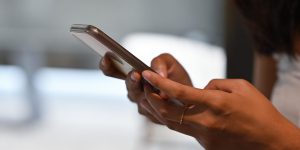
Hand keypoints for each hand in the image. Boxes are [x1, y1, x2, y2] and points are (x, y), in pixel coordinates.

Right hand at [99, 53, 191, 123]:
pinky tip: (164, 99)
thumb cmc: (176, 78)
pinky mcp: (151, 114)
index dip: (106, 65)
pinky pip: (149, 109)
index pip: (113, 70)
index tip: (107, 56)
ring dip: (144, 92)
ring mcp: (141, 102)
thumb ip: (160, 62)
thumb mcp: (169, 63)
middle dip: (131, 80)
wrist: (190, 97)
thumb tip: (156, 74)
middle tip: (135, 74)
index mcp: (134, 74)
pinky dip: (156, 103)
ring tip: (152, 87)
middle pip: (127, 85)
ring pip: (138, 98)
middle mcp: (134, 89)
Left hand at [142, 70, 299, 149]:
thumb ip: (215, 84)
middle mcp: (205, 121)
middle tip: (146, 89)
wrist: (271, 143)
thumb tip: (201, 88)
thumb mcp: (241, 87)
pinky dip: (179, 120)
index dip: (159, 83)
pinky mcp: (206, 145)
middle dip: (151, 100)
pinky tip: (181, 112)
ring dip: (160, 111)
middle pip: (166, 113)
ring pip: (172, 124)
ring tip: (156, 99)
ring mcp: (204, 136)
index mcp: (215, 103)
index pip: (178, 92)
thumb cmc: (260, 112)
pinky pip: (187, 131)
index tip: (147, 74)